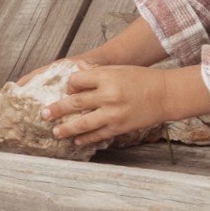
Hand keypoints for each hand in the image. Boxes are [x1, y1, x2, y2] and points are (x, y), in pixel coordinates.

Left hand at [42, 64, 167, 149]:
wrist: (166, 95)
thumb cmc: (142, 79)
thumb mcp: (119, 70)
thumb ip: (97, 72)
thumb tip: (78, 71)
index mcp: (107, 77)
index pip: (77, 80)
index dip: (69, 84)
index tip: (66, 89)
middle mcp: (108, 95)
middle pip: (75, 103)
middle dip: (57, 109)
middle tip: (44, 114)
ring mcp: (113, 113)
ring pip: (83, 123)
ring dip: (67, 128)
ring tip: (55, 132)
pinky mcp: (119, 127)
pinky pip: (98, 134)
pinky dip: (86, 138)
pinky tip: (77, 141)